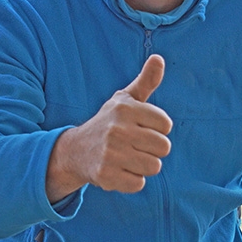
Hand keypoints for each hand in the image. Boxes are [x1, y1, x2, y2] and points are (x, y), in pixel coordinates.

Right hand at [46, 55, 172, 201]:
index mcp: (125, 109)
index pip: (166, 125)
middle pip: (163, 147)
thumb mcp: (125, 100)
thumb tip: (158, 58)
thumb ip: (146, 81)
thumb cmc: (109, 122)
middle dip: (152, 149)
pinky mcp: (105, 175)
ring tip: (127, 158)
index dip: (157, 129)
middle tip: (134, 145)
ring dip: (143, 165)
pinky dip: (132, 180)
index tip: (140, 128)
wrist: (75, 150)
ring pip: (154, 166)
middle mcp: (117, 129)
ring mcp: (110, 153)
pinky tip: (119, 170)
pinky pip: (138, 183)